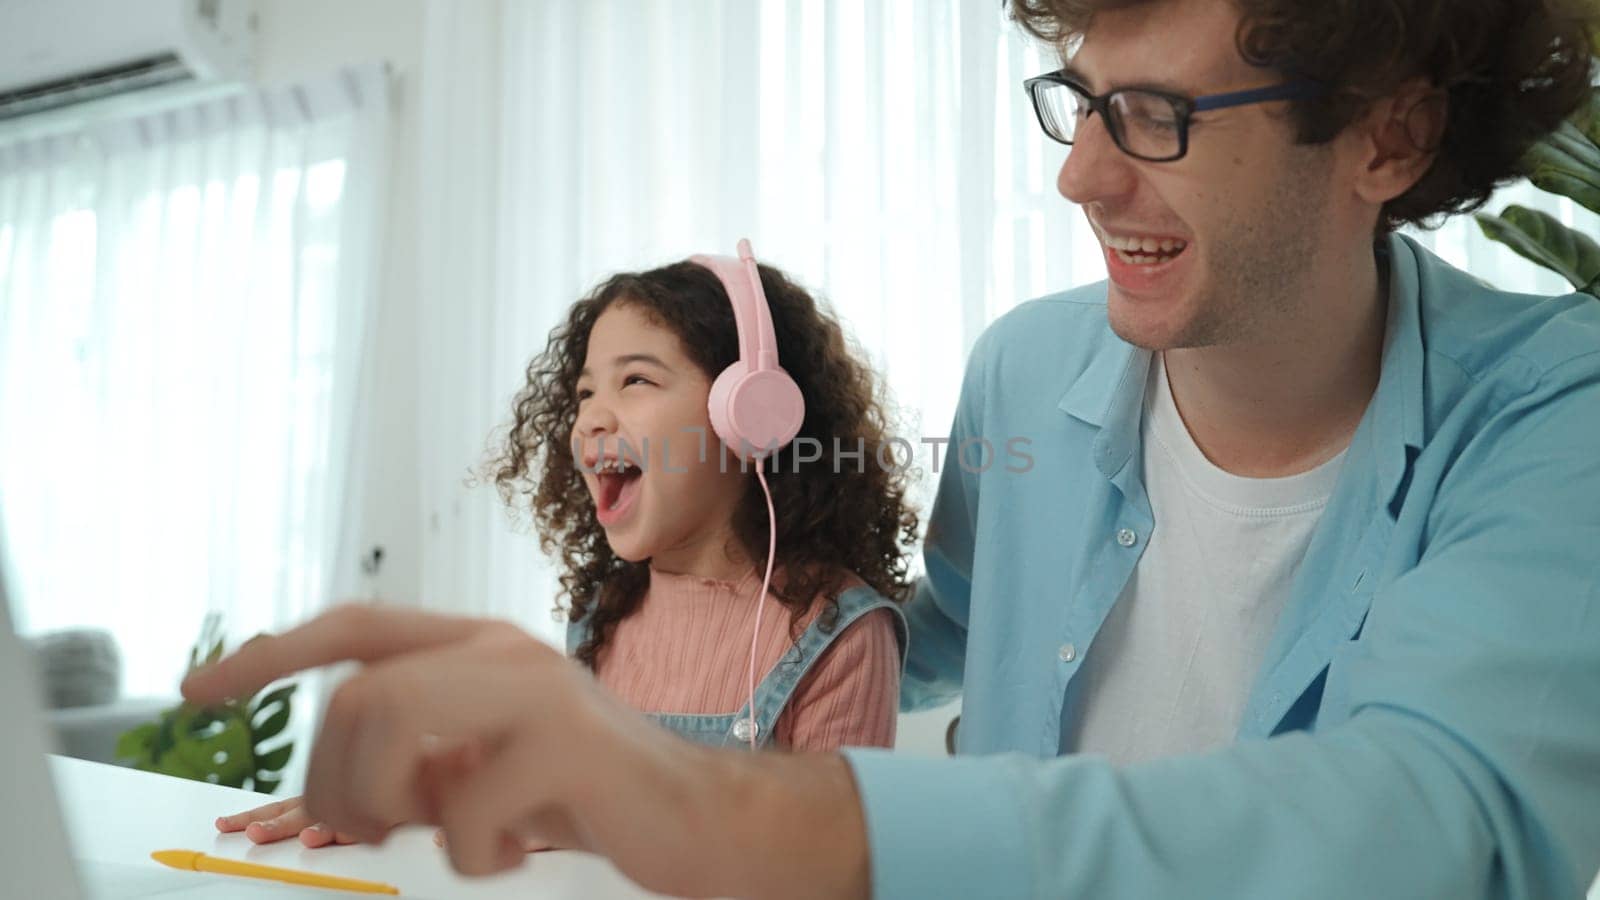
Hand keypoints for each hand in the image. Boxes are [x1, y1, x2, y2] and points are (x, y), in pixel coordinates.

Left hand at [180, 604, 870, 899]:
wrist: (697, 818)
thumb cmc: (582, 794)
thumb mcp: (485, 765)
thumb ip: (421, 751)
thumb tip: (329, 785)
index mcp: (478, 648)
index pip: (353, 628)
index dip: (270, 654)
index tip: (200, 690)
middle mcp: (502, 652)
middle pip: (356, 695)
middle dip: (336, 782)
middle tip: (376, 829)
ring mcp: (536, 691)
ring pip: (390, 724)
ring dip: (388, 805)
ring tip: (436, 834)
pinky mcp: (566, 745)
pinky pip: (463, 808)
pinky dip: (470, 855)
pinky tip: (508, 855)